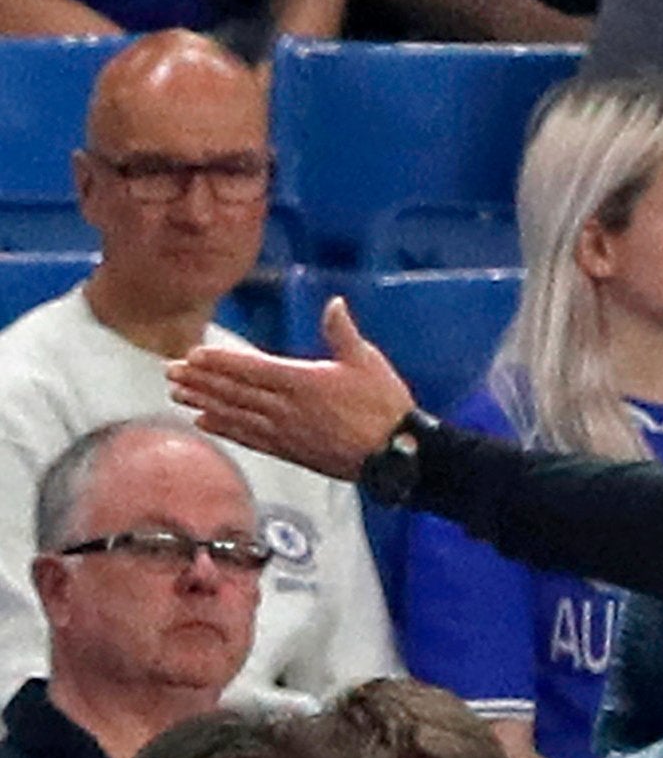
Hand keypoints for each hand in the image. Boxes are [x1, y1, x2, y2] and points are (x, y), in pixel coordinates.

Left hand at [168, 297, 414, 480]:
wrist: (396, 454)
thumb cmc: (384, 406)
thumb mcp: (367, 362)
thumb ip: (343, 332)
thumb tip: (333, 303)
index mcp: (302, 381)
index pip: (250, 368)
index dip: (219, 362)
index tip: (192, 355)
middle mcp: (286, 408)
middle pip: (234, 392)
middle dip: (200, 381)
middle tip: (170, 372)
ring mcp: (286, 432)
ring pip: (235, 415)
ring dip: (204, 403)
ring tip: (177, 395)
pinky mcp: (291, 451)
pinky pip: (249, 438)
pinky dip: (225, 429)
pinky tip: (205, 423)